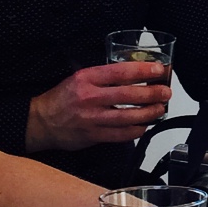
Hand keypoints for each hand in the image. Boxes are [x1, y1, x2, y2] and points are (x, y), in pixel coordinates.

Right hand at [26, 64, 170, 152]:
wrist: (42, 121)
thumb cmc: (63, 97)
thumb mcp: (79, 77)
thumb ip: (104, 75)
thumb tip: (135, 72)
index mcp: (87, 78)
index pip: (121, 72)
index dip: (143, 71)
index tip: (158, 70)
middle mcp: (90, 97)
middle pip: (128, 95)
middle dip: (152, 93)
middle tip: (165, 92)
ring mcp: (92, 118)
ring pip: (128, 117)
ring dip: (149, 113)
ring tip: (160, 108)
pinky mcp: (94, 136)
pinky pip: (121, 134)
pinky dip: (136, 130)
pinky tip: (145, 125)